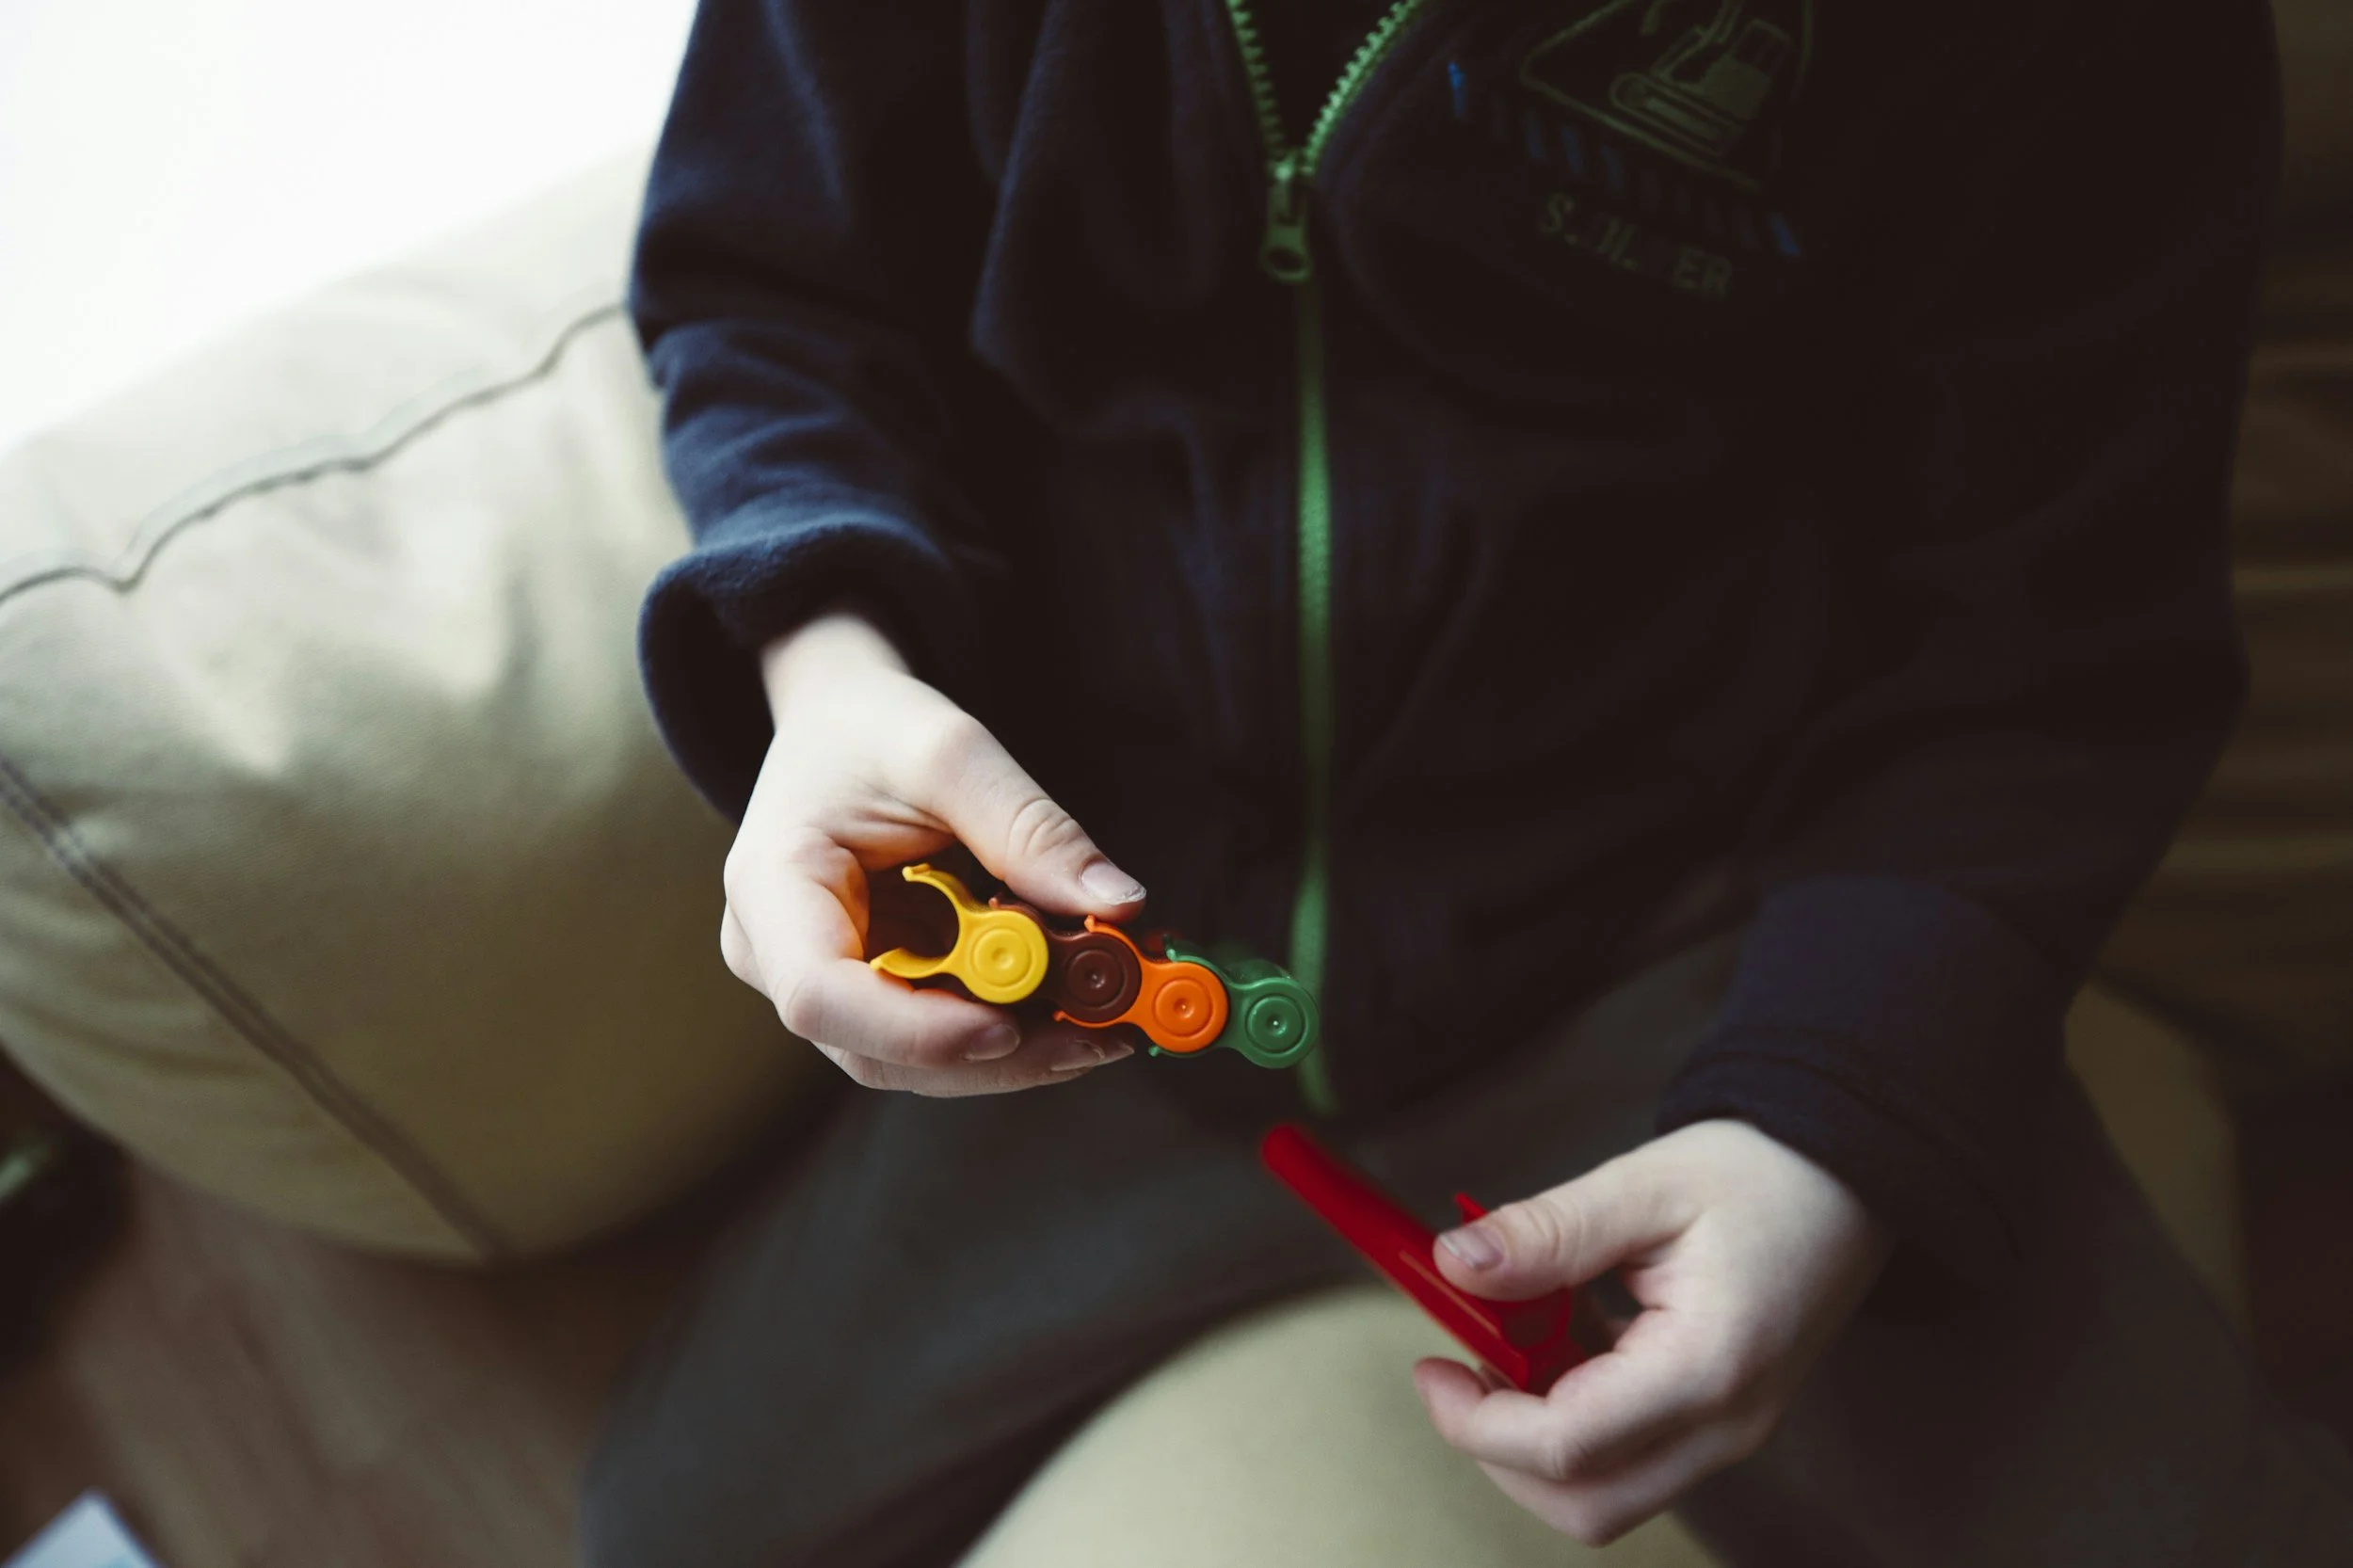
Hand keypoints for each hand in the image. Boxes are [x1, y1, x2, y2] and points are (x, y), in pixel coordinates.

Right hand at [720, 610, 1147, 1093]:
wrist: (838, 721)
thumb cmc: (869, 727)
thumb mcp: (950, 752)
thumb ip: (1029, 829)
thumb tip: (1117, 903)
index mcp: (770, 888)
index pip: (819, 996)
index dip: (915, 1030)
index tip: (1009, 1026)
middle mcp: (778, 956)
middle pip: (877, 1051)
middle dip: (994, 1056)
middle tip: (1098, 1035)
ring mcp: (824, 982)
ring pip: (916, 1060)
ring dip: (1016, 1053)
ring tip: (1105, 1022)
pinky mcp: (871, 991)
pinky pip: (938, 1033)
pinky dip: (1010, 1028)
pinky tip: (1076, 1008)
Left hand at [1413, 1120, 1891, 1544]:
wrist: (1849, 1175)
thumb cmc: (1763, 1174)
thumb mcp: (1644, 1185)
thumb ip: (1548, 1233)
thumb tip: (1456, 1264)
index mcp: (1708, 1370)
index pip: (1570, 1448)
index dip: (1479, 1424)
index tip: (1431, 1371)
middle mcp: (1726, 1427)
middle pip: (1587, 1504)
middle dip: (1500, 1450)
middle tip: (1455, 1371)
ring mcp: (1727, 1433)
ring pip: (1605, 1492)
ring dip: (1535, 1434)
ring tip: (1513, 1338)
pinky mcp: (1717, 1422)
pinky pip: (1629, 1455)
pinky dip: (1572, 1415)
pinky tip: (1560, 1336)